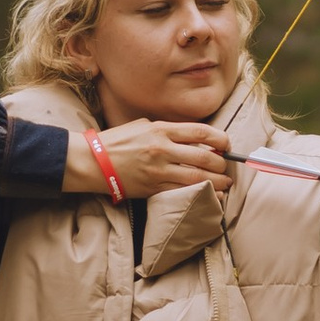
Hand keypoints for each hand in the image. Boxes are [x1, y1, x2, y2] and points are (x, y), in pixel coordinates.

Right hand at [64, 118, 235, 201]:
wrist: (92, 161)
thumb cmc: (117, 141)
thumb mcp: (143, 125)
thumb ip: (168, 130)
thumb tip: (193, 137)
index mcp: (161, 130)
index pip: (201, 132)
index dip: (220, 139)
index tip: (226, 145)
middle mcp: (162, 149)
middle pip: (205, 157)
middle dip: (222, 164)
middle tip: (226, 168)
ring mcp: (158, 171)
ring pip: (198, 177)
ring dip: (218, 182)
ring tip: (225, 184)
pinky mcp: (153, 188)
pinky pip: (184, 192)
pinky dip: (202, 194)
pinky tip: (212, 195)